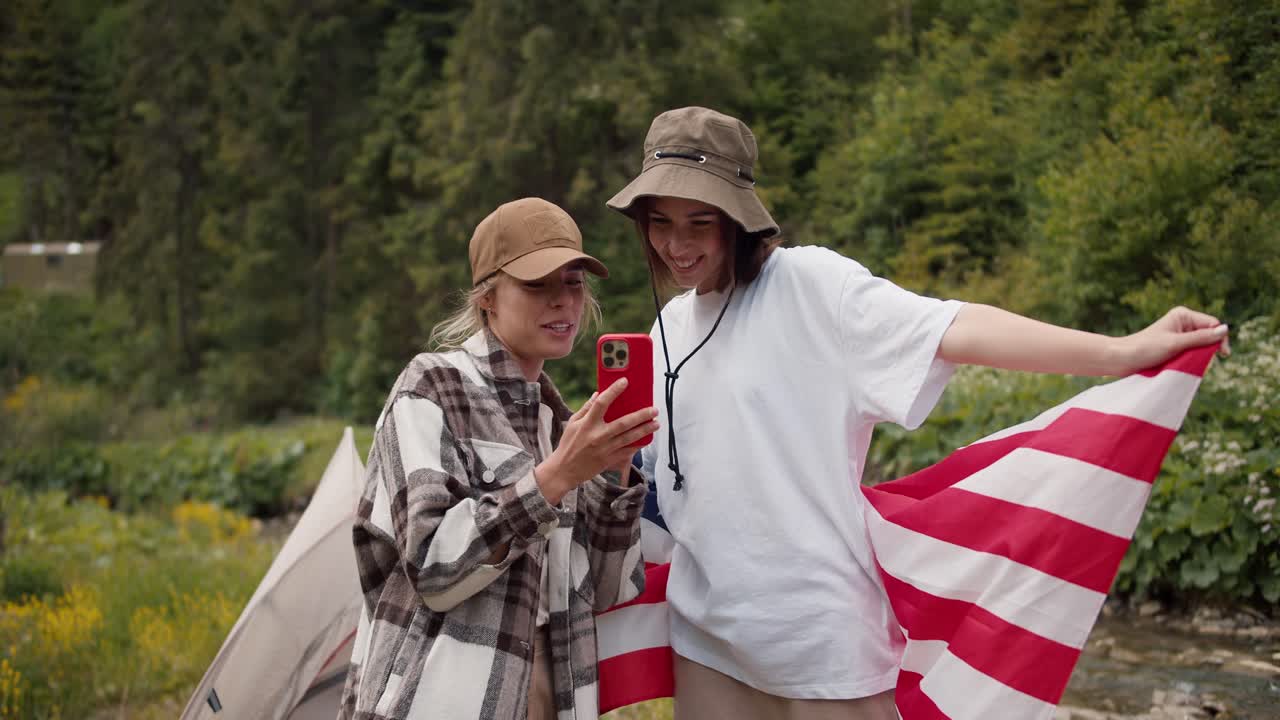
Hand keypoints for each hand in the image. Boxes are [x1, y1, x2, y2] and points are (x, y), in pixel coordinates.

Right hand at [534, 378, 657, 503]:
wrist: (564, 470)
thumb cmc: (568, 444)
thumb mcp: (572, 423)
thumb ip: (586, 408)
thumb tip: (598, 393)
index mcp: (587, 424)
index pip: (601, 403)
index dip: (613, 391)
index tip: (625, 381)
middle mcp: (597, 436)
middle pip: (623, 423)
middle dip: (641, 416)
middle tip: (654, 409)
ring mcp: (605, 450)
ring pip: (629, 438)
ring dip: (644, 430)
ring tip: (656, 423)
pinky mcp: (609, 460)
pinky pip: (627, 452)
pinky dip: (638, 445)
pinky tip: (647, 439)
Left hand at [1117, 306, 1229, 373]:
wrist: (1122, 358)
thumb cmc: (1146, 348)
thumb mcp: (1176, 344)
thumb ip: (1201, 338)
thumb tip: (1225, 329)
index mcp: (1183, 315)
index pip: (1213, 325)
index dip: (1220, 339)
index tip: (1222, 355)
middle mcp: (1183, 323)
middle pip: (1208, 336)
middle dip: (1208, 350)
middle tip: (1203, 363)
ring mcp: (1179, 335)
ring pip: (1201, 347)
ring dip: (1199, 357)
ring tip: (1188, 365)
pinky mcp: (1174, 347)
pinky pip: (1191, 353)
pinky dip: (1191, 361)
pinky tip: (1185, 367)